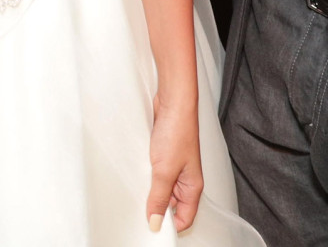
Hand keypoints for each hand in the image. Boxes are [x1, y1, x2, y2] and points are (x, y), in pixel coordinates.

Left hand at [147, 91, 203, 231]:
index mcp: (192, 187)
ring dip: (148, 190)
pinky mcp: (162, 156)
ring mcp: (173, 167)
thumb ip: (159, 198)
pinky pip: (153, 174)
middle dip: (156, 208)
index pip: (184, 218)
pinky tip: (135, 173)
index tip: (151, 226)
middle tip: (139, 208)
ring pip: (160, 189)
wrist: (173, 101)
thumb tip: (155, 223)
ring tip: (137, 186)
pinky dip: (144, 176)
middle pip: (171, 206)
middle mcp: (184, 179)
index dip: (169, 225)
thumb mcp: (164, 170)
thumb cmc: (178, 130)